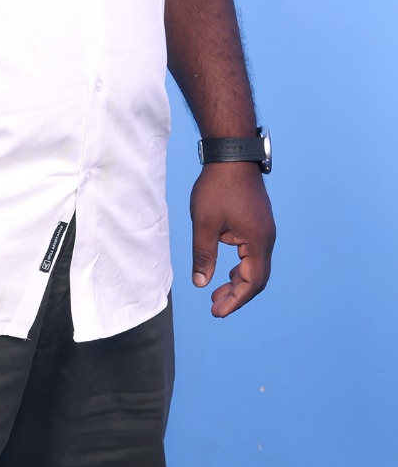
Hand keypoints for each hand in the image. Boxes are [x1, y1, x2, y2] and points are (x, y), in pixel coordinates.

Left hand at [190, 163, 274, 317]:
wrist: (232, 155)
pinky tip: (226, 269)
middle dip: (236, 294)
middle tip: (215, 306)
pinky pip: (253, 253)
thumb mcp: (205, 223)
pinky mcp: (258, 222)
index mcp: (257, 241)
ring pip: (255, 266)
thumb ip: (203, 255)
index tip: (217, 311)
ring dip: (238, 281)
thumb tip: (201, 283)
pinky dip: (241, 266)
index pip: (251, 282)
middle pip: (256, 278)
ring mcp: (264, 230)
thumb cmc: (217, 187)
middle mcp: (266, 238)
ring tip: (217, 293)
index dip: (235, 300)